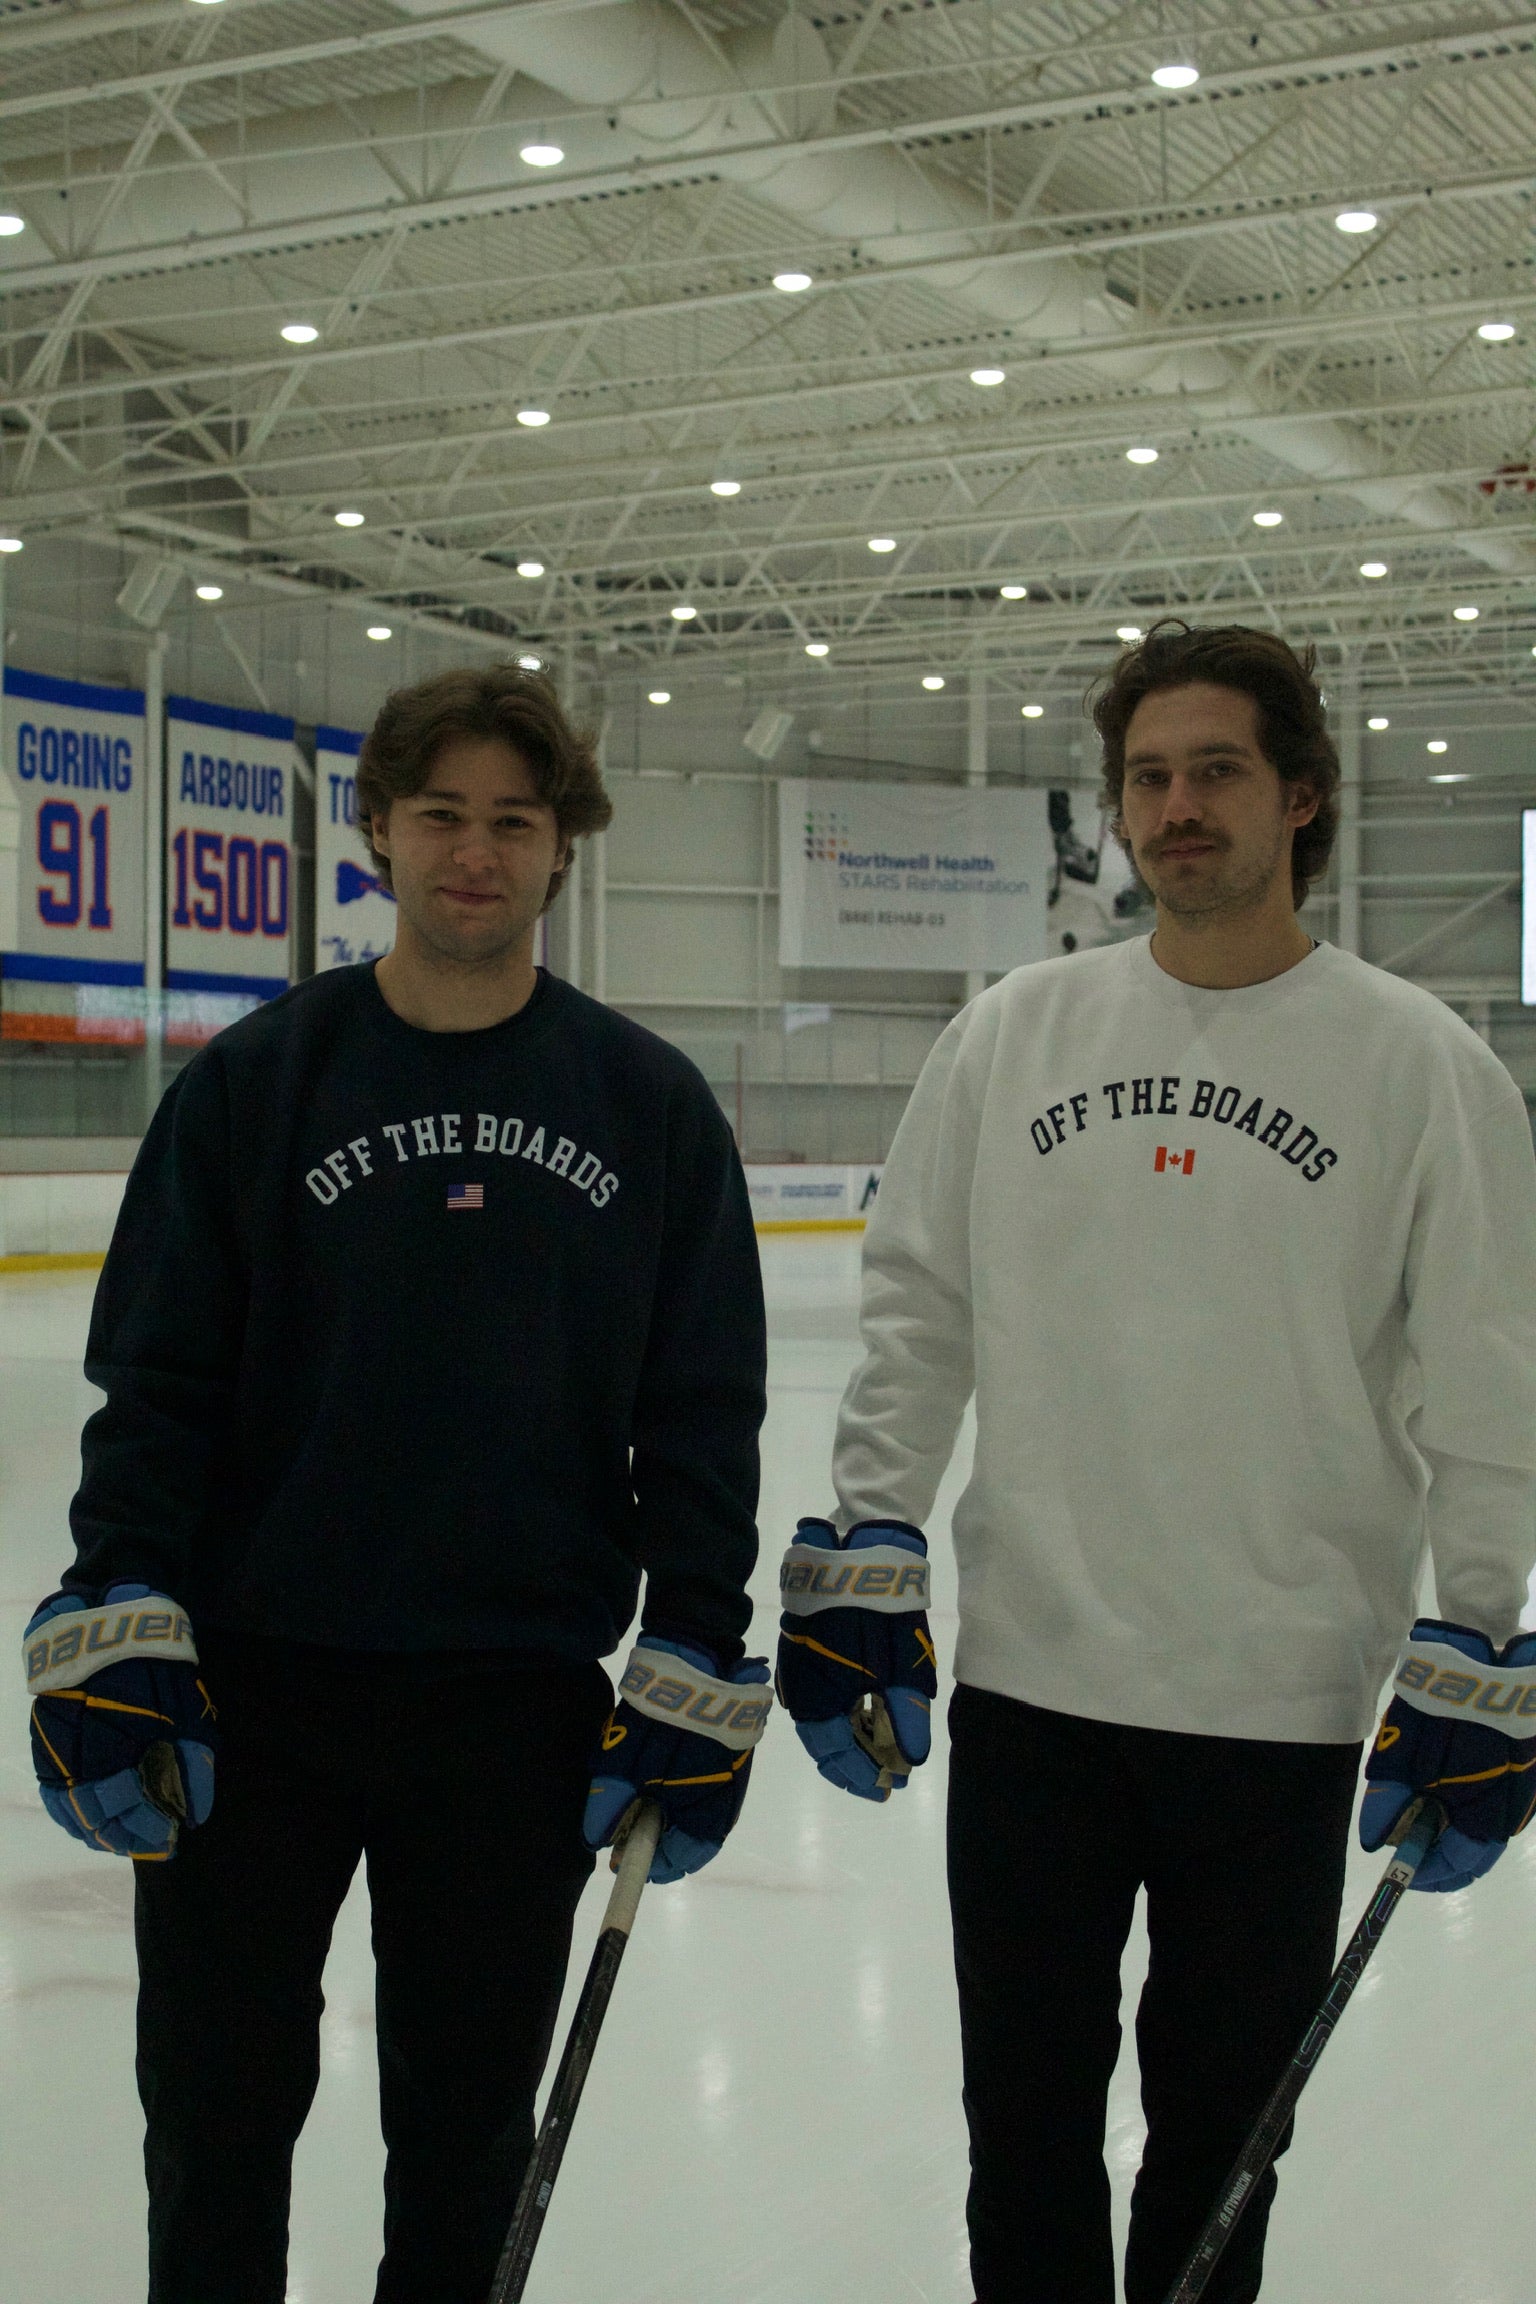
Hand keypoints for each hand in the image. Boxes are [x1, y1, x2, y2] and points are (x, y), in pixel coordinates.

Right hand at [23, 1584, 216, 1858]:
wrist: (101, 1628)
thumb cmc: (153, 1667)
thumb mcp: (185, 1709)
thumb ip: (193, 1762)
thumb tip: (197, 1814)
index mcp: (117, 1753)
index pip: (134, 1812)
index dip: (155, 1830)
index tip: (175, 1838)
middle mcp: (80, 1763)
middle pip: (102, 1821)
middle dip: (132, 1837)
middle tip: (159, 1844)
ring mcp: (57, 1758)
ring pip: (75, 1816)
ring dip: (102, 1833)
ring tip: (129, 1839)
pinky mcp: (44, 1750)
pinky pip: (55, 1799)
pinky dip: (74, 1818)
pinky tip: (93, 1826)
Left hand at [583, 1635, 771, 1883]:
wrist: (700, 1664)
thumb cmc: (661, 1726)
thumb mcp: (622, 1767)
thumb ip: (608, 1808)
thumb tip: (598, 1839)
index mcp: (706, 1820)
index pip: (678, 1862)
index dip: (646, 1863)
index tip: (619, 1855)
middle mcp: (725, 1805)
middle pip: (686, 1836)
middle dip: (654, 1831)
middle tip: (623, 1815)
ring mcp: (731, 1778)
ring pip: (692, 1808)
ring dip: (665, 1805)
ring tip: (637, 1784)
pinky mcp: (729, 1754)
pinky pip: (702, 1782)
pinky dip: (678, 1782)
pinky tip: (657, 1763)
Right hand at [775, 1518, 936, 1802]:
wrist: (854, 1555)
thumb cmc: (879, 1616)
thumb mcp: (901, 1670)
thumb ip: (906, 1718)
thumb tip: (910, 1760)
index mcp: (816, 1704)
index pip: (837, 1758)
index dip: (865, 1777)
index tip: (892, 1788)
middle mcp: (799, 1693)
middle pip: (826, 1743)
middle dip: (857, 1763)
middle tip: (889, 1777)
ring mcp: (799, 1671)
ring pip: (823, 1721)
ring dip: (851, 1738)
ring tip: (883, 1750)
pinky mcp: (805, 1651)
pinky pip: (821, 1697)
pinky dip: (844, 1712)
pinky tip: (867, 1714)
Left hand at [1361, 1618, 1535, 1891]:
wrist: (1487, 1668)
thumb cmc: (1441, 1718)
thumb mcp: (1403, 1760)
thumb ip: (1389, 1804)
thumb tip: (1377, 1840)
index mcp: (1484, 1823)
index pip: (1455, 1870)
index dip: (1422, 1873)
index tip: (1394, 1867)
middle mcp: (1508, 1818)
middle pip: (1470, 1854)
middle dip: (1434, 1851)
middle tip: (1401, 1838)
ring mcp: (1519, 1795)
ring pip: (1479, 1829)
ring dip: (1448, 1827)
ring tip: (1414, 1809)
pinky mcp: (1520, 1773)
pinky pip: (1489, 1803)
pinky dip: (1463, 1805)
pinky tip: (1439, 1786)